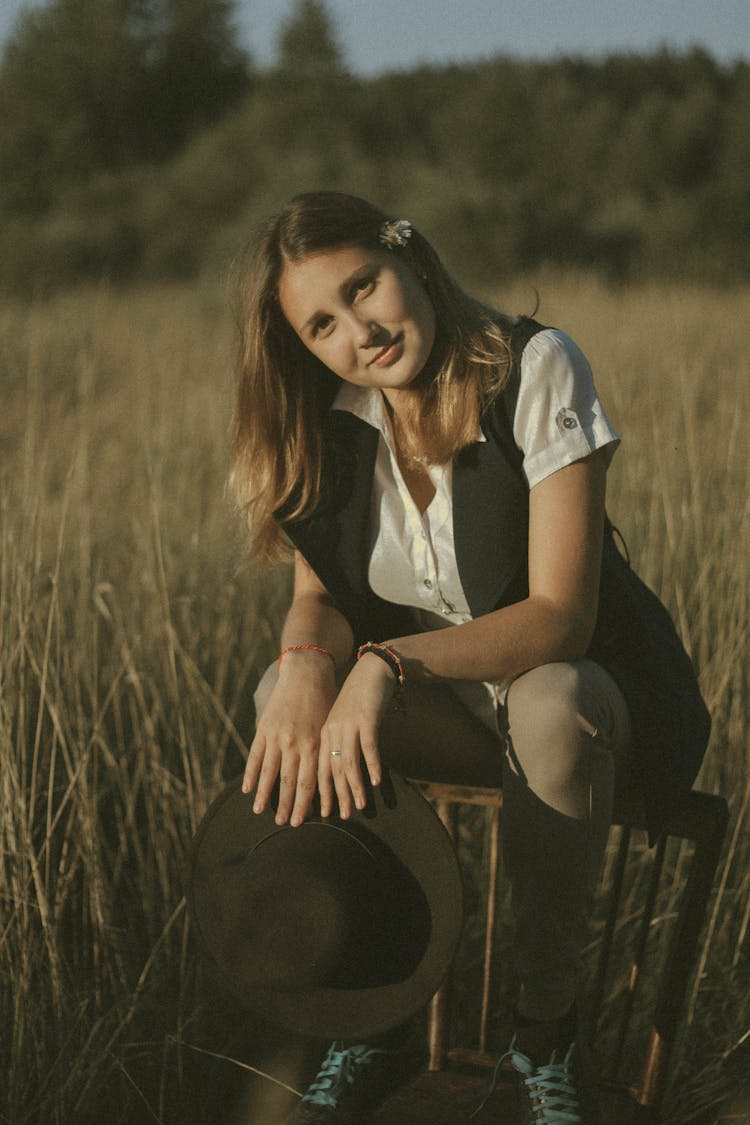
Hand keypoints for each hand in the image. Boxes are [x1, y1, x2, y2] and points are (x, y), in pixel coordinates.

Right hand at [242, 655, 336, 826]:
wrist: (307, 672)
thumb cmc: (324, 700)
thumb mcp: (330, 726)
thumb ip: (325, 750)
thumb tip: (327, 776)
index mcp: (314, 745)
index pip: (309, 782)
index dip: (305, 804)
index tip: (302, 821)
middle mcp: (295, 744)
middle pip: (289, 783)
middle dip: (287, 806)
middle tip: (284, 825)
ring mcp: (277, 737)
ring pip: (270, 773)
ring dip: (265, 796)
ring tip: (260, 813)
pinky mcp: (264, 729)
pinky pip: (255, 756)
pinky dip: (251, 774)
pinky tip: (248, 790)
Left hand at [317, 653, 396, 818]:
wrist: (372, 670)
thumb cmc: (359, 699)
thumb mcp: (344, 722)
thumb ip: (341, 744)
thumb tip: (342, 773)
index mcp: (324, 734)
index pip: (318, 769)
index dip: (320, 794)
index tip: (322, 814)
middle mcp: (332, 731)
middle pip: (331, 769)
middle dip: (335, 796)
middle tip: (340, 817)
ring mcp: (348, 724)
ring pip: (348, 761)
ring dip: (353, 786)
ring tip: (358, 806)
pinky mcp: (366, 718)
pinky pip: (368, 746)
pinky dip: (372, 764)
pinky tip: (375, 781)